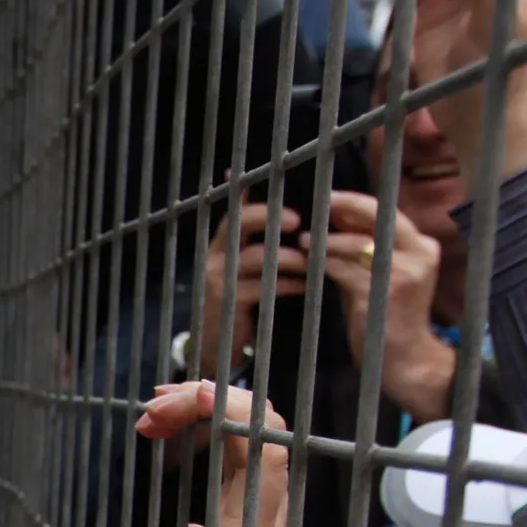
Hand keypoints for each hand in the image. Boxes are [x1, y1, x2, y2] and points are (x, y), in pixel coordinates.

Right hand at [197, 202, 307, 368]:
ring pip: (256, 256)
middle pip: (239, 223)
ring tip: (311, 260)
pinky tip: (305, 286)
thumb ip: (253, 242)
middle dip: (269, 217)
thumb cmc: (236, 300)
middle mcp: (216, 257)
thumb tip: (276, 214)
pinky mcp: (229, 302)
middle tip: (297, 219)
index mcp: (221, 245)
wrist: (215, 345)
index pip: (234, 210)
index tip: (268, 181)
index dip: (249, 194)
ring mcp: (219, 279)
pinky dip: (288, 285)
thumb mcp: (239, 269)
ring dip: (289, 256)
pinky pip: (263, 287)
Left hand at [318, 191, 452, 417]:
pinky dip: (322, 263)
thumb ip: (364, 245)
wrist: (405, 358)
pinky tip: (308, 263)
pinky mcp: (379, 291)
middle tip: (316, 208)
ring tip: (304, 241)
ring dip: (325, 241)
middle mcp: (419, 253)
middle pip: (375, 216)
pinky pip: (342, 268)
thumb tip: (338, 215)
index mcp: (423, 246)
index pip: (386, 211)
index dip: (354, 203)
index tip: (329, 198)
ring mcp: (402, 272)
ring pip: (354, 243)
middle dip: (342, 208)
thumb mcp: (380, 273)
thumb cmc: (386, 315)